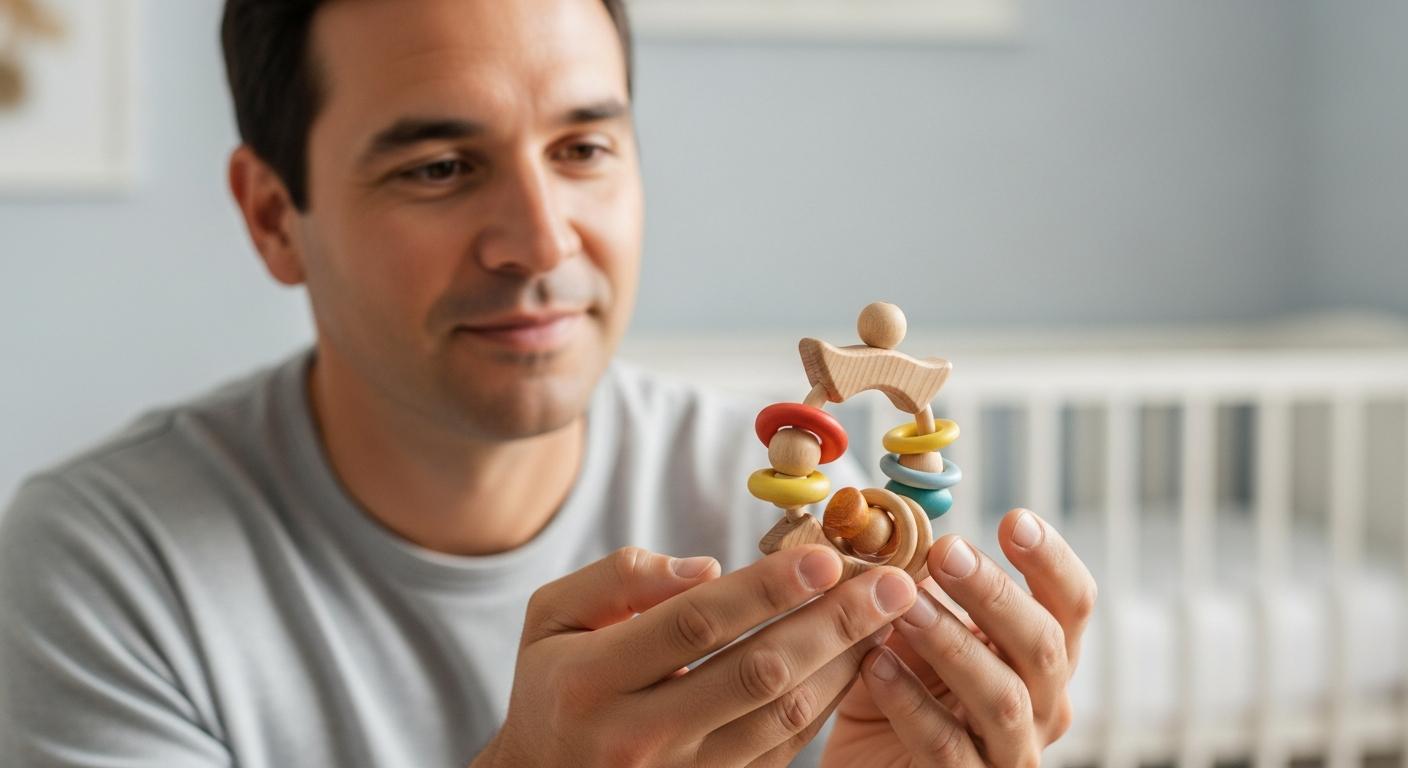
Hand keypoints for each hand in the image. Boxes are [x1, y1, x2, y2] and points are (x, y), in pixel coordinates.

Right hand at [477, 544, 920, 767]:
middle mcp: (639, 736)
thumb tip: (706, 567)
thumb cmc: (552, 686)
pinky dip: (828, 703)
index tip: (827, 555)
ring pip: (784, 718)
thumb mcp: (551, 617)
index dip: (768, 588)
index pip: (697, 623)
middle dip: (834, 623)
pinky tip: (857, 660)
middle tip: (892, 582)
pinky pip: (784, 750)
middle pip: (757, 673)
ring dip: (845, 662)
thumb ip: (619, 580)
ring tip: (889, 615)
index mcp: (592, 679)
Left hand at [822, 509, 1096, 766]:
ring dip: (952, 643)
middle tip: (945, 552)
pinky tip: (875, 664)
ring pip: (1002, 698)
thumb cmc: (900, 682)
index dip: (1051, 560)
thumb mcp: (913, 621)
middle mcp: (1043, 703)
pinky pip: (947, 747)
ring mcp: (1012, 751)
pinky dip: (910, 703)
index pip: (1071, 602)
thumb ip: (923, 573)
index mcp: (1041, 653)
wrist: (867, 762)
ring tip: (905, 606)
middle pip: (1043, 644)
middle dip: (995, 594)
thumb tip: (915, 497)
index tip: (1015, 519)